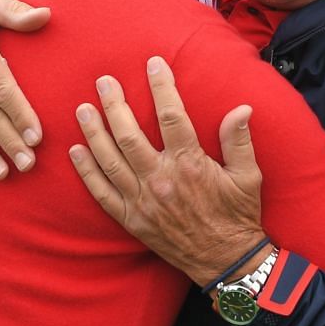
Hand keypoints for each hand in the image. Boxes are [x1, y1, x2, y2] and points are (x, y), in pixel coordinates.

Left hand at [68, 56, 266, 284]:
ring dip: (94, 132)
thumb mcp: (248, 176)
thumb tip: (241, 108)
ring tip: (82, 109)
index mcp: (190, 164)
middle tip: (103, 82)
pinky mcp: (132, 220)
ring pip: (110, 160)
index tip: (154, 64)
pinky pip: (103, 193)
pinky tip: (76, 152)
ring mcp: (143, 201)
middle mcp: (161, 180)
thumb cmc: (238, 216)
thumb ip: (239, 140)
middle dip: (114, 104)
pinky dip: (87, 171)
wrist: (226, 261)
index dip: (161, 86)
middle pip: (129, 134)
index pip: (172, 116)